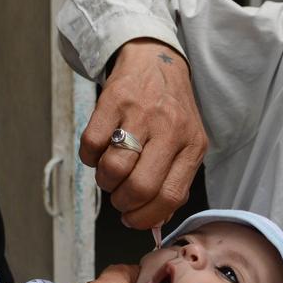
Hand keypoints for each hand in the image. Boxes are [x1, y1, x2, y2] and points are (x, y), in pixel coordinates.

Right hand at [80, 38, 207, 228]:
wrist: (155, 60)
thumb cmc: (170, 111)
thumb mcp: (186, 143)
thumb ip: (174, 181)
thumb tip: (153, 222)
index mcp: (192, 145)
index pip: (170, 196)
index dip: (146, 217)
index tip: (133, 219)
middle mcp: (170, 128)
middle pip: (140, 187)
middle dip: (123, 202)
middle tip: (120, 198)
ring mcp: (141, 113)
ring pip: (113, 168)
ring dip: (105, 181)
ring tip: (111, 172)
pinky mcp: (113, 100)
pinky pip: (90, 145)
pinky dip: (90, 157)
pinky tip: (100, 150)